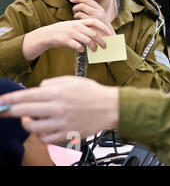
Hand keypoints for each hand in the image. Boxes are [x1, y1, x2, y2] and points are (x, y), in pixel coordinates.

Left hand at [0, 76, 118, 143]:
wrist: (110, 107)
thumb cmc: (92, 92)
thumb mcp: (71, 80)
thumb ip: (51, 83)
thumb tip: (36, 89)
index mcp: (57, 93)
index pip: (25, 96)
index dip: (9, 99)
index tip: (0, 102)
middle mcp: (57, 108)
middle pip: (23, 111)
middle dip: (9, 111)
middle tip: (5, 111)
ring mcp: (61, 122)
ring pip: (31, 127)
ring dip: (26, 122)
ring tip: (30, 118)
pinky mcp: (66, 134)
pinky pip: (44, 138)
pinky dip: (40, 134)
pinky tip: (43, 128)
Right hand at [22, 19, 110, 60]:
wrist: (46, 35)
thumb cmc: (62, 31)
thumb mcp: (73, 26)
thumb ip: (83, 28)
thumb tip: (96, 34)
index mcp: (78, 22)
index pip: (94, 21)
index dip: (103, 27)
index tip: (109, 33)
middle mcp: (76, 26)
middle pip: (93, 33)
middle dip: (101, 41)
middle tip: (105, 46)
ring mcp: (70, 33)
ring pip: (87, 41)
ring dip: (93, 47)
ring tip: (95, 50)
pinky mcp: (65, 40)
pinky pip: (77, 46)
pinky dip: (82, 49)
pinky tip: (82, 50)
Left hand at [71, 0, 115, 34]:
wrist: (109, 38)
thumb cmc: (101, 28)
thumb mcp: (100, 17)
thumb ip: (93, 10)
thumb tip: (80, 3)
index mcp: (100, 9)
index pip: (87, 0)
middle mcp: (98, 12)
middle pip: (82, 5)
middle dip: (75, 8)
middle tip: (74, 11)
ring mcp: (94, 19)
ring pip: (79, 12)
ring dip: (75, 15)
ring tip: (77, 18)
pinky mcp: (90, 25)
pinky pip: (79, 19)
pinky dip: (76, 20)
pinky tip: (78, 23)